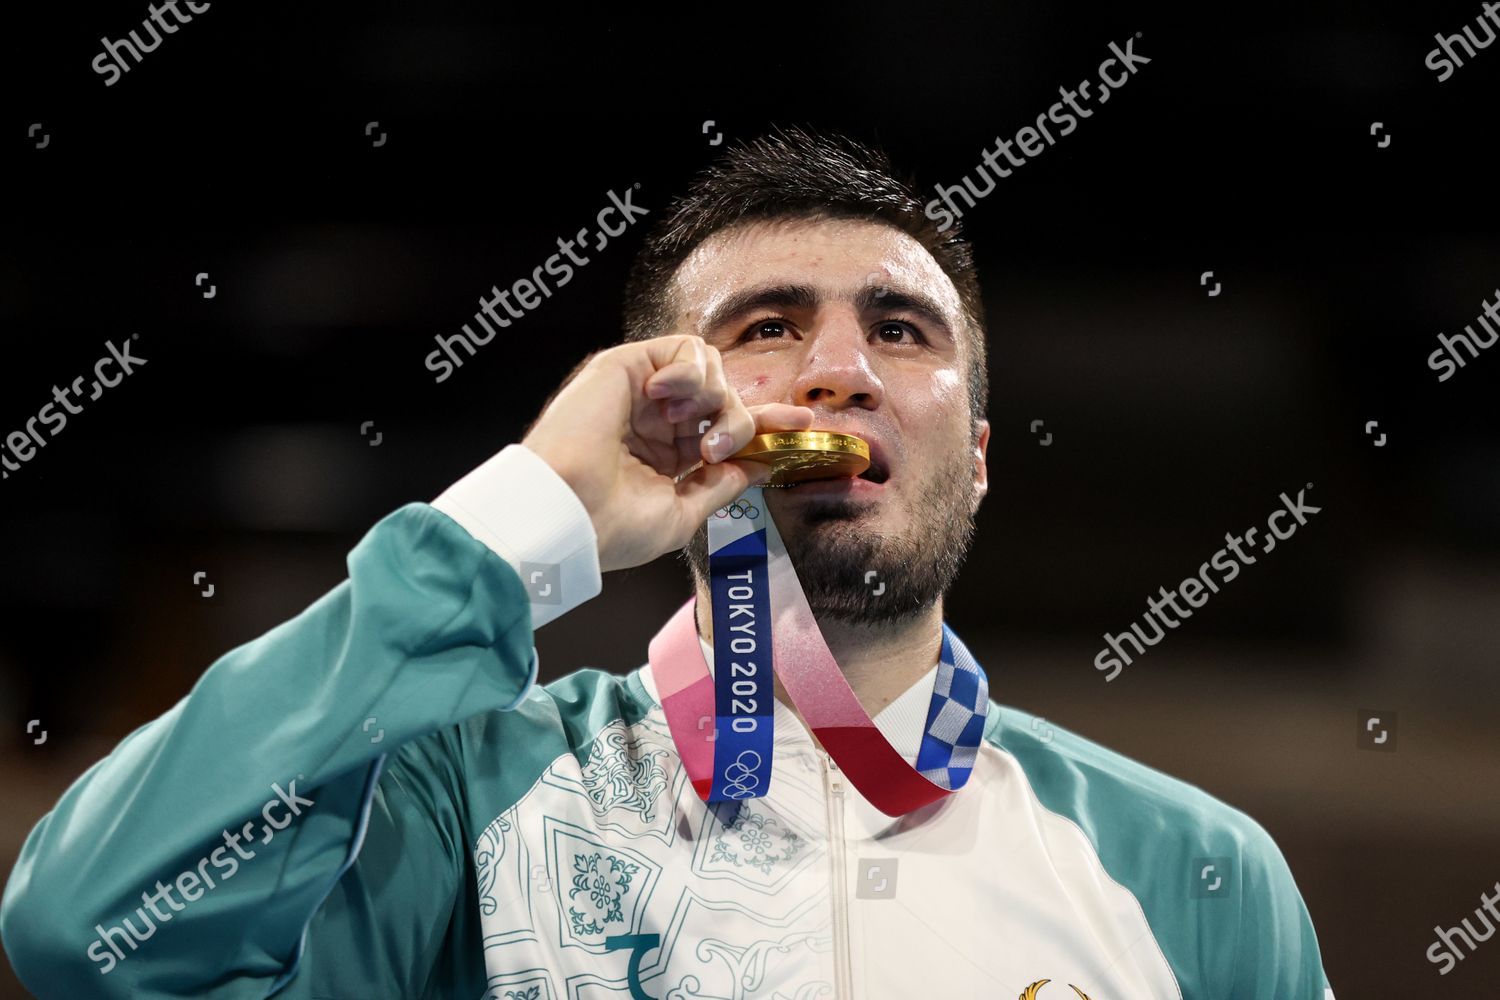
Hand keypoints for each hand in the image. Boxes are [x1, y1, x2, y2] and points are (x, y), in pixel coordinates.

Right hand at [522, 334, 813, 572]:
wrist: (569, 514)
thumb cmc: (612, 527)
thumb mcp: (683, 513)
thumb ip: (720, 485)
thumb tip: (758, 466)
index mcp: (666, 457)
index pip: (726, 430)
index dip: (766, 424)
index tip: (803, 424)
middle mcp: (657, 422)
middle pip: (726, 398)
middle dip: (740, 420)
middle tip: (717, 451)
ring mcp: (643, 393)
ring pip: (711, 370)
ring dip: (715, 399)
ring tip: (688, 430)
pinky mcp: (627, 366)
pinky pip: (684, 349)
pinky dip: (691, 371)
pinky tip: (668, 399)